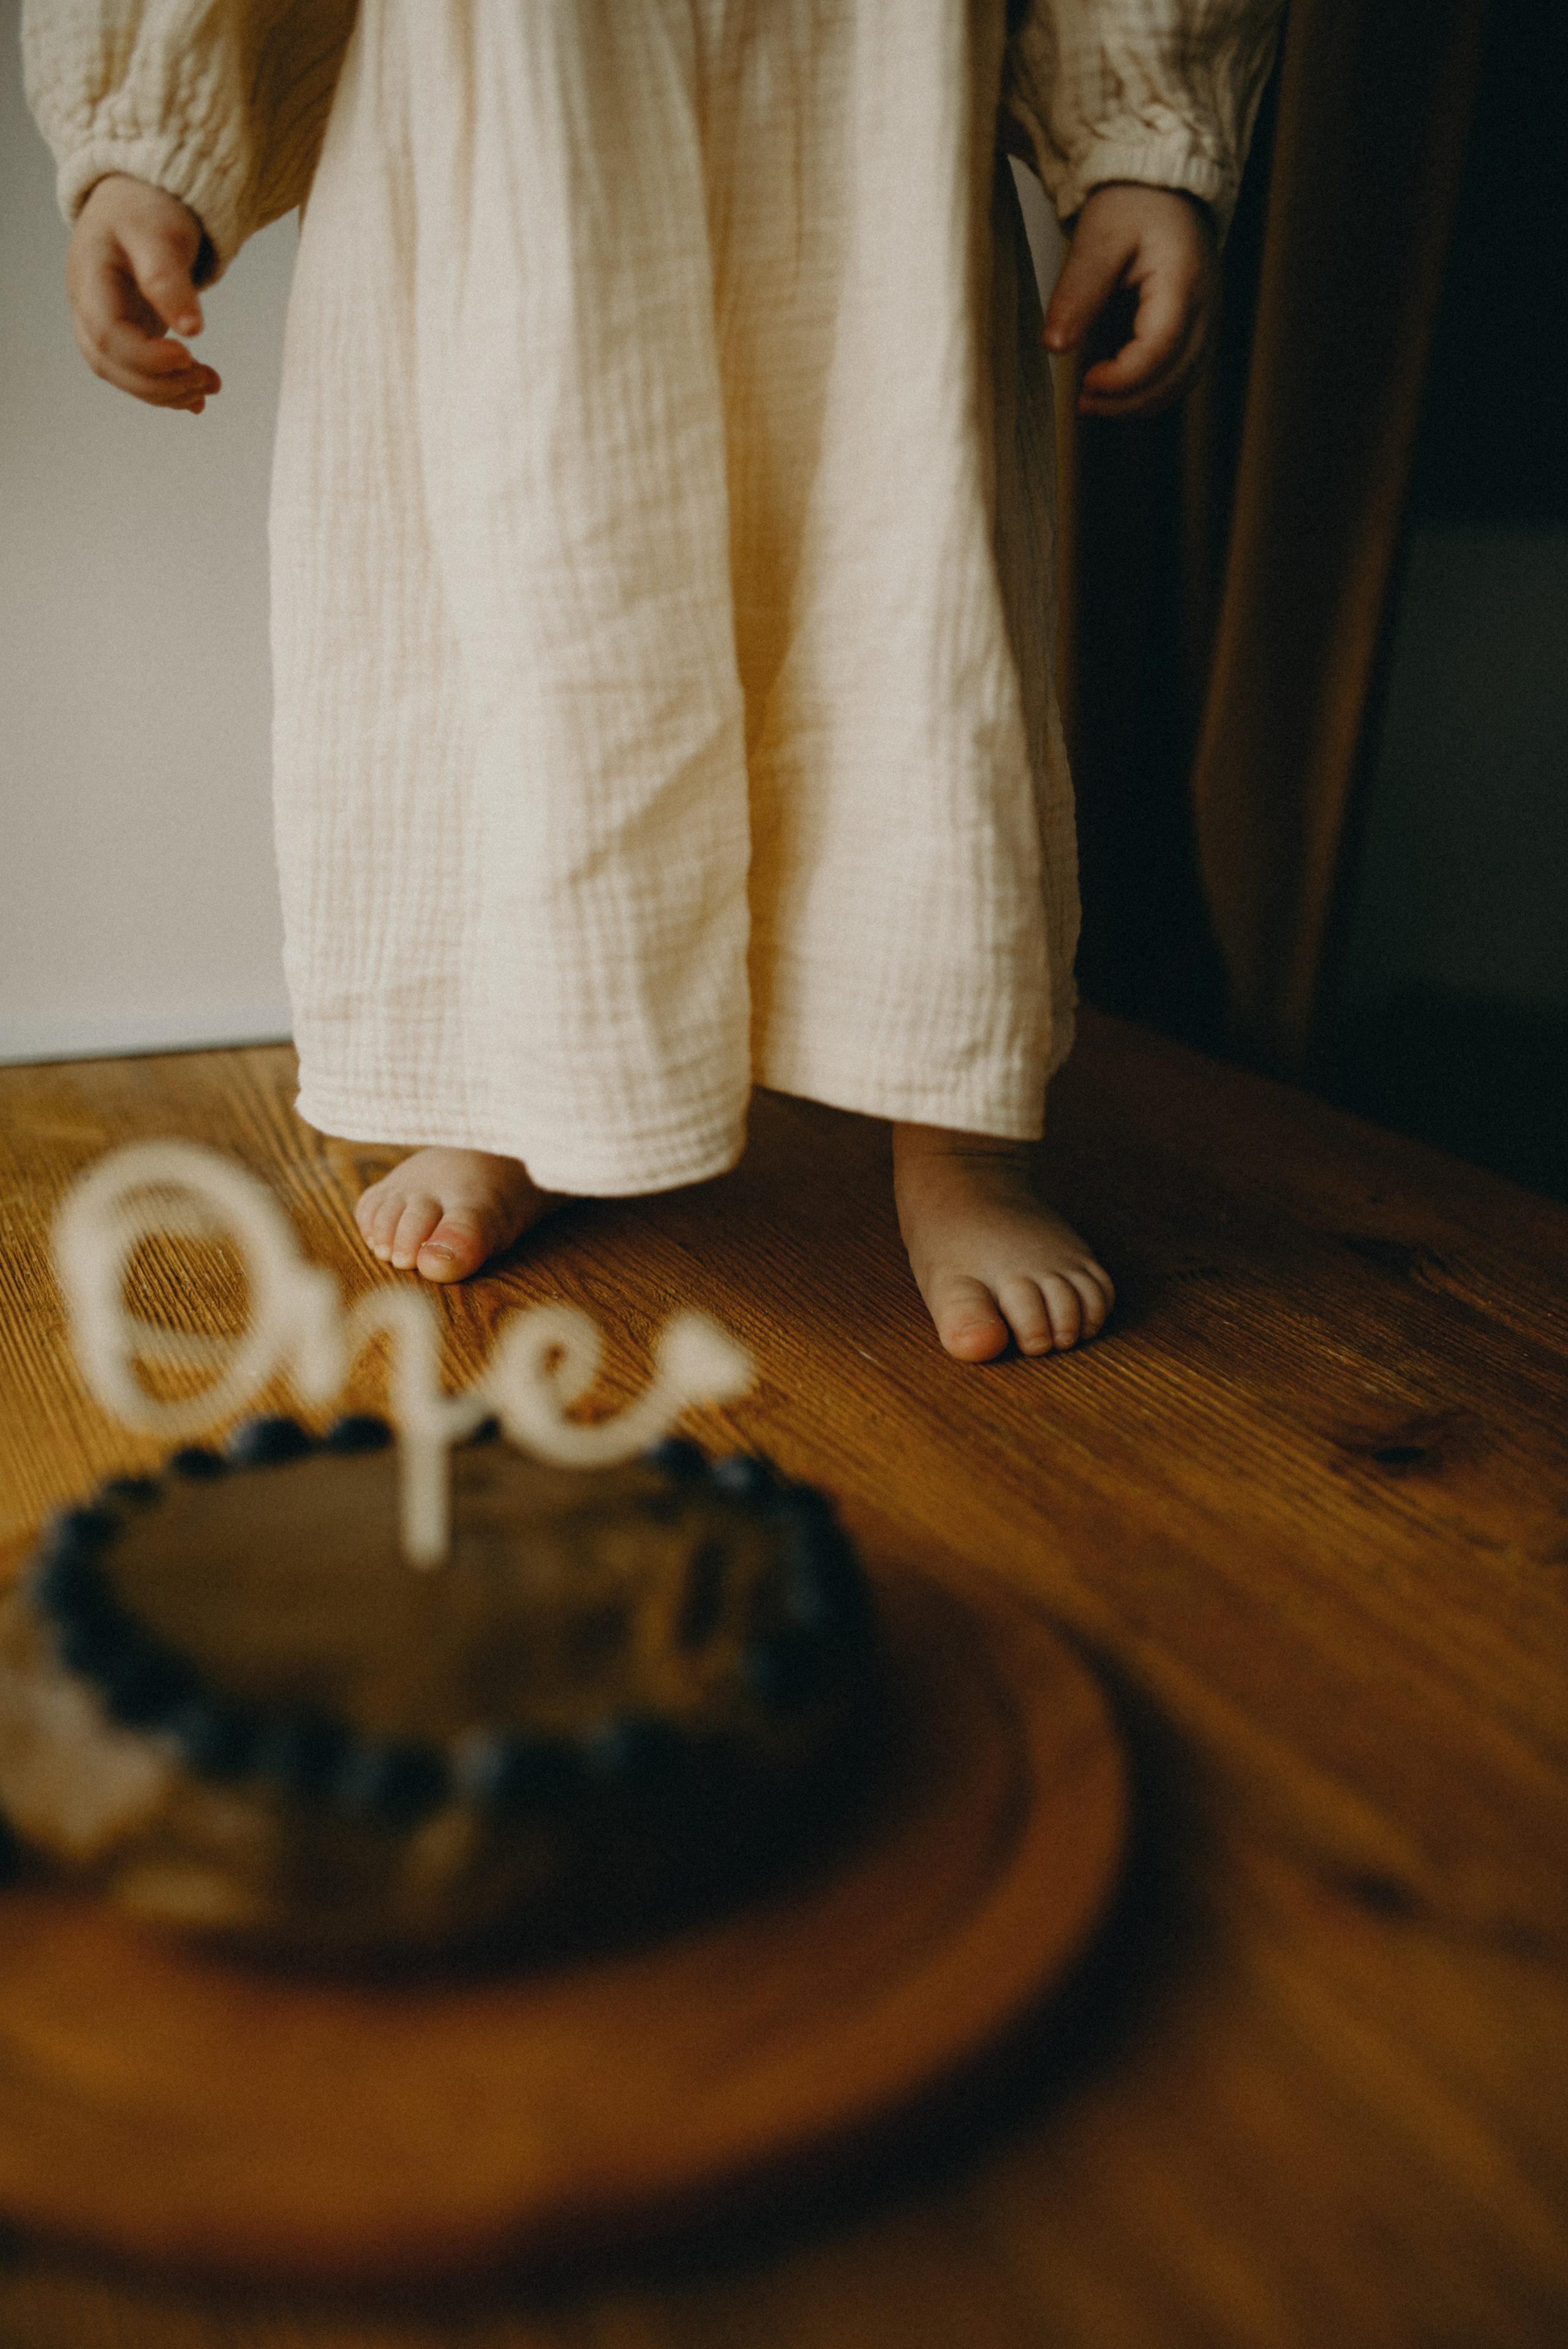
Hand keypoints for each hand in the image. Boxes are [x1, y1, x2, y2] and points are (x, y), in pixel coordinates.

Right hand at [65, 175, 220, 413]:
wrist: (141, 196)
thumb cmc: (146, 207)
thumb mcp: (159, 233)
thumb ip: (167, 279)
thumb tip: (191, 330)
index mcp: (89, 278)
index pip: (107, 334)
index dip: (144, 356)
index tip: (186, 356)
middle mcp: (88, 306)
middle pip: (110, 363)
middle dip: (159, 383)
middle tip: (206, 380)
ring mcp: (104, 321)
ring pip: (123, 375)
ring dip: (167, 391)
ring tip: (209, 385)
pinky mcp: (126, 332)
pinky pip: (140, 371)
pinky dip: (169, 388)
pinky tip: (200, 395)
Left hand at [1042, 183, 1217, 418]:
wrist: (1162, 185)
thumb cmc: (1133, 204)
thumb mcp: (1098, 238)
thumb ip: (1078, 291)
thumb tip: (1054, 346)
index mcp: (1182, 281)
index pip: (1159, 348)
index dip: (1122, 377)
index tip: (1084, 382)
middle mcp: (1205, 305)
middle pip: (1176, 375)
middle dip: (1128, 400)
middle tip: (1083, 402)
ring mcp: (1207, 317)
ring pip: (1184, 381)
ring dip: (1140, 402)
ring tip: (1095, 401)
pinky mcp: (1199, 325)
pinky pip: (1184, 372)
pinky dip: (1153, 390)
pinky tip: (1118, 391)